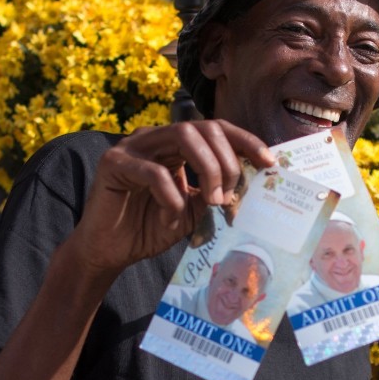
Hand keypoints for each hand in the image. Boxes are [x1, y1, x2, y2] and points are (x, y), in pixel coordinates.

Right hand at [69, 120, 275, 274]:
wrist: (110, 253)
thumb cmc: (149, 229)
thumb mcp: (193, 211)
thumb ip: (214, 192)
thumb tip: (249, 184)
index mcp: (174, 146)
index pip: (215, 129)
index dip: (244, 141)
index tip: (268, 162)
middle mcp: (154, 139)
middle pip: (203, 127)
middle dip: (226, 160)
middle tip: (230, 195)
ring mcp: (132, 147)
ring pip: (181, 136)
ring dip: (207, 168)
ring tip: (213, 201)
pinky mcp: (113, 163)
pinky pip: (152, 171)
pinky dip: (171, 195)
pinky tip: (171, 216)